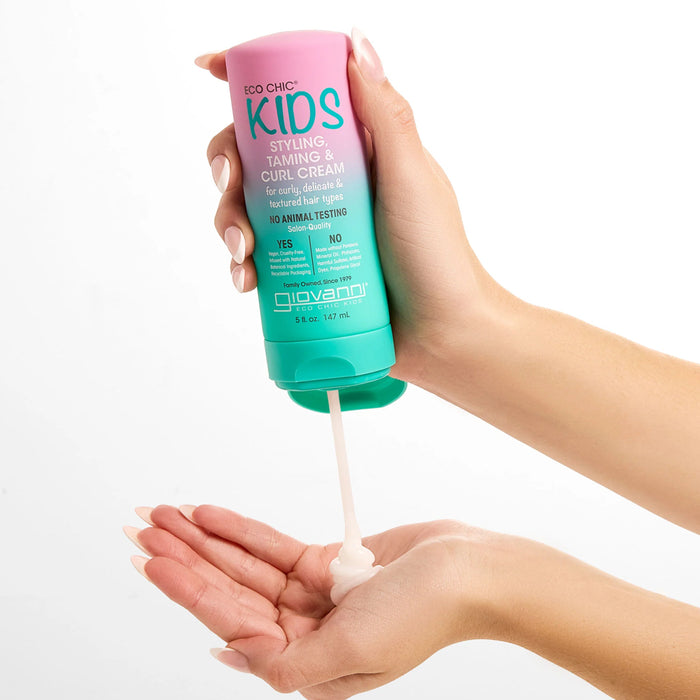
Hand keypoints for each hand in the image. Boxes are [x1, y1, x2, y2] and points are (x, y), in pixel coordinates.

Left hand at [126, 505, 503, 697]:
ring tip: (168, 514)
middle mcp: (303, 632)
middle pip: (230, 590)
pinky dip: (243, 530)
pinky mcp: (326, 564)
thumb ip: (290, 664)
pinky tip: (213, 515)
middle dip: (187, 558)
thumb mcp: (354, 653)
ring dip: (207, 538)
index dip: (189, 589)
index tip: (154, 560)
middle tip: (146, 528)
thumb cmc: (425, 615)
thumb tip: (231, 655)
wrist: (471, 571)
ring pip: (246, 565)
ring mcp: (313, 596)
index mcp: (306, 663)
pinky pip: (274, 546)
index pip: (233, 621)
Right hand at [196, 31, 500, 385]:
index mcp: (353, 149)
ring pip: (247, 207)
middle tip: (231, 183)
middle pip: (255, 154)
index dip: (249, 83)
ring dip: (227, 220)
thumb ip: (388, 114)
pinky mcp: (302, 269)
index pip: (295, 102)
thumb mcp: (412, 177)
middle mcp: (327, 183)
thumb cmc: (436, 254)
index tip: (210, 68)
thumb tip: (354, 43)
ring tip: (243, 249)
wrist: (441, 332)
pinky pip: (257, 257)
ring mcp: (311, 227)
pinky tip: (245, 279)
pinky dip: (241, 265)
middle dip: (227, 162)